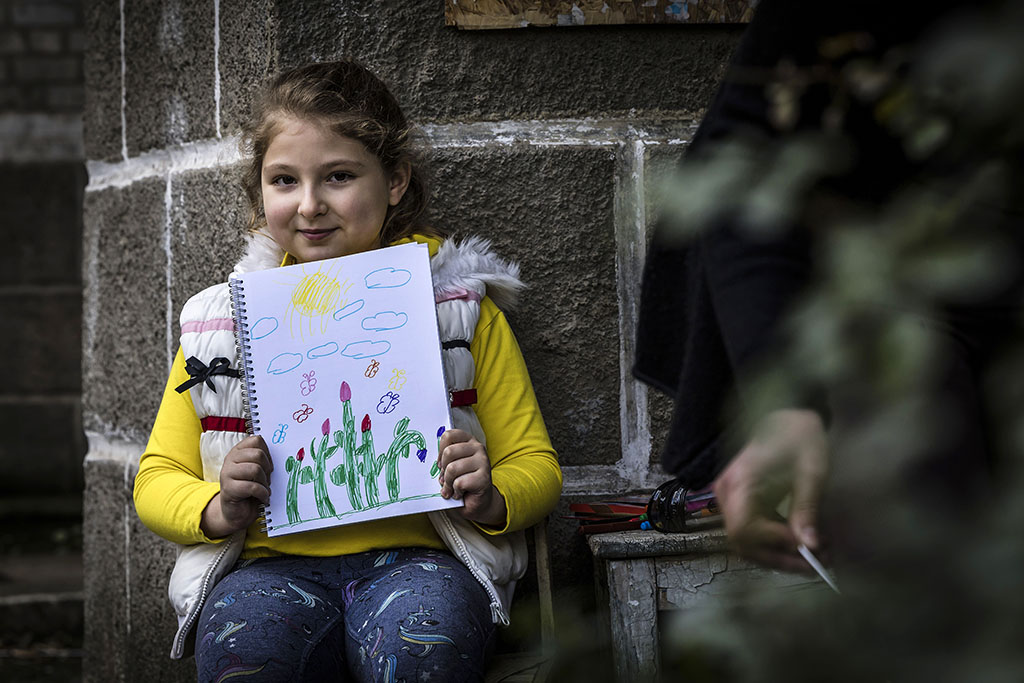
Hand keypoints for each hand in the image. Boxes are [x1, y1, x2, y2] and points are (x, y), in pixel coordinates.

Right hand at [200, 435, 273, 537]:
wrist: (237, 512)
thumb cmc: (250, 489)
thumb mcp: (257, 471)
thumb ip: (263, 460)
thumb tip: (284, 454)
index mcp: (238, 451)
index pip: (256, 440)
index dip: (268, 453)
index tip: (269, 466)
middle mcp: (230, 459)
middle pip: (258, 454)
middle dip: (267, 469)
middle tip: (267, 480)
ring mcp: (227, 473)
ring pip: (255, 469)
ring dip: (265, 482)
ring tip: (264, 489)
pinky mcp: (228, 489)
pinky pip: (252, 487)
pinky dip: (262, 493)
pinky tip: (263, 497)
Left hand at [437, 429, 506, 526]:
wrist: (478, 502)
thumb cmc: (462, 482)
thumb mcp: (451, 466)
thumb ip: (444, 459)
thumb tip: (436, 463)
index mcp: (468, 441)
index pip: (448, 436)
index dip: (440, 451)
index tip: (441, 464)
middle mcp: (478, 447)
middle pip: (448, 452)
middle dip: (443, 470)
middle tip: (446, 479)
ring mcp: (483, 461)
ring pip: (452, 468)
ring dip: (448, 483)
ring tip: (453, 488)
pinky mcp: (484, 477)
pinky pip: (459, 483)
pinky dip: (456, 492)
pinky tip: (461, 493)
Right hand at [712, 409, 827, 571]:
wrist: (787, 416)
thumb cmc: (799, 437)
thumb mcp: (810, 471)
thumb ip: (806, 509)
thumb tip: (810, 546)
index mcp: (740, 482)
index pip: (744, 528)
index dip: (774, 543)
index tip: (807, 545)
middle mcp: (727, 493)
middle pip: (743, 542)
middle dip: (780, 559)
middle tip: (817, 566)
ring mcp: (731, 499)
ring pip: (747, 543)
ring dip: (780, 556)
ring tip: (815, 558)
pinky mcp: (740, 503)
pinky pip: (752, 532)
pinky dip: (776, 544)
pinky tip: (803, 544)